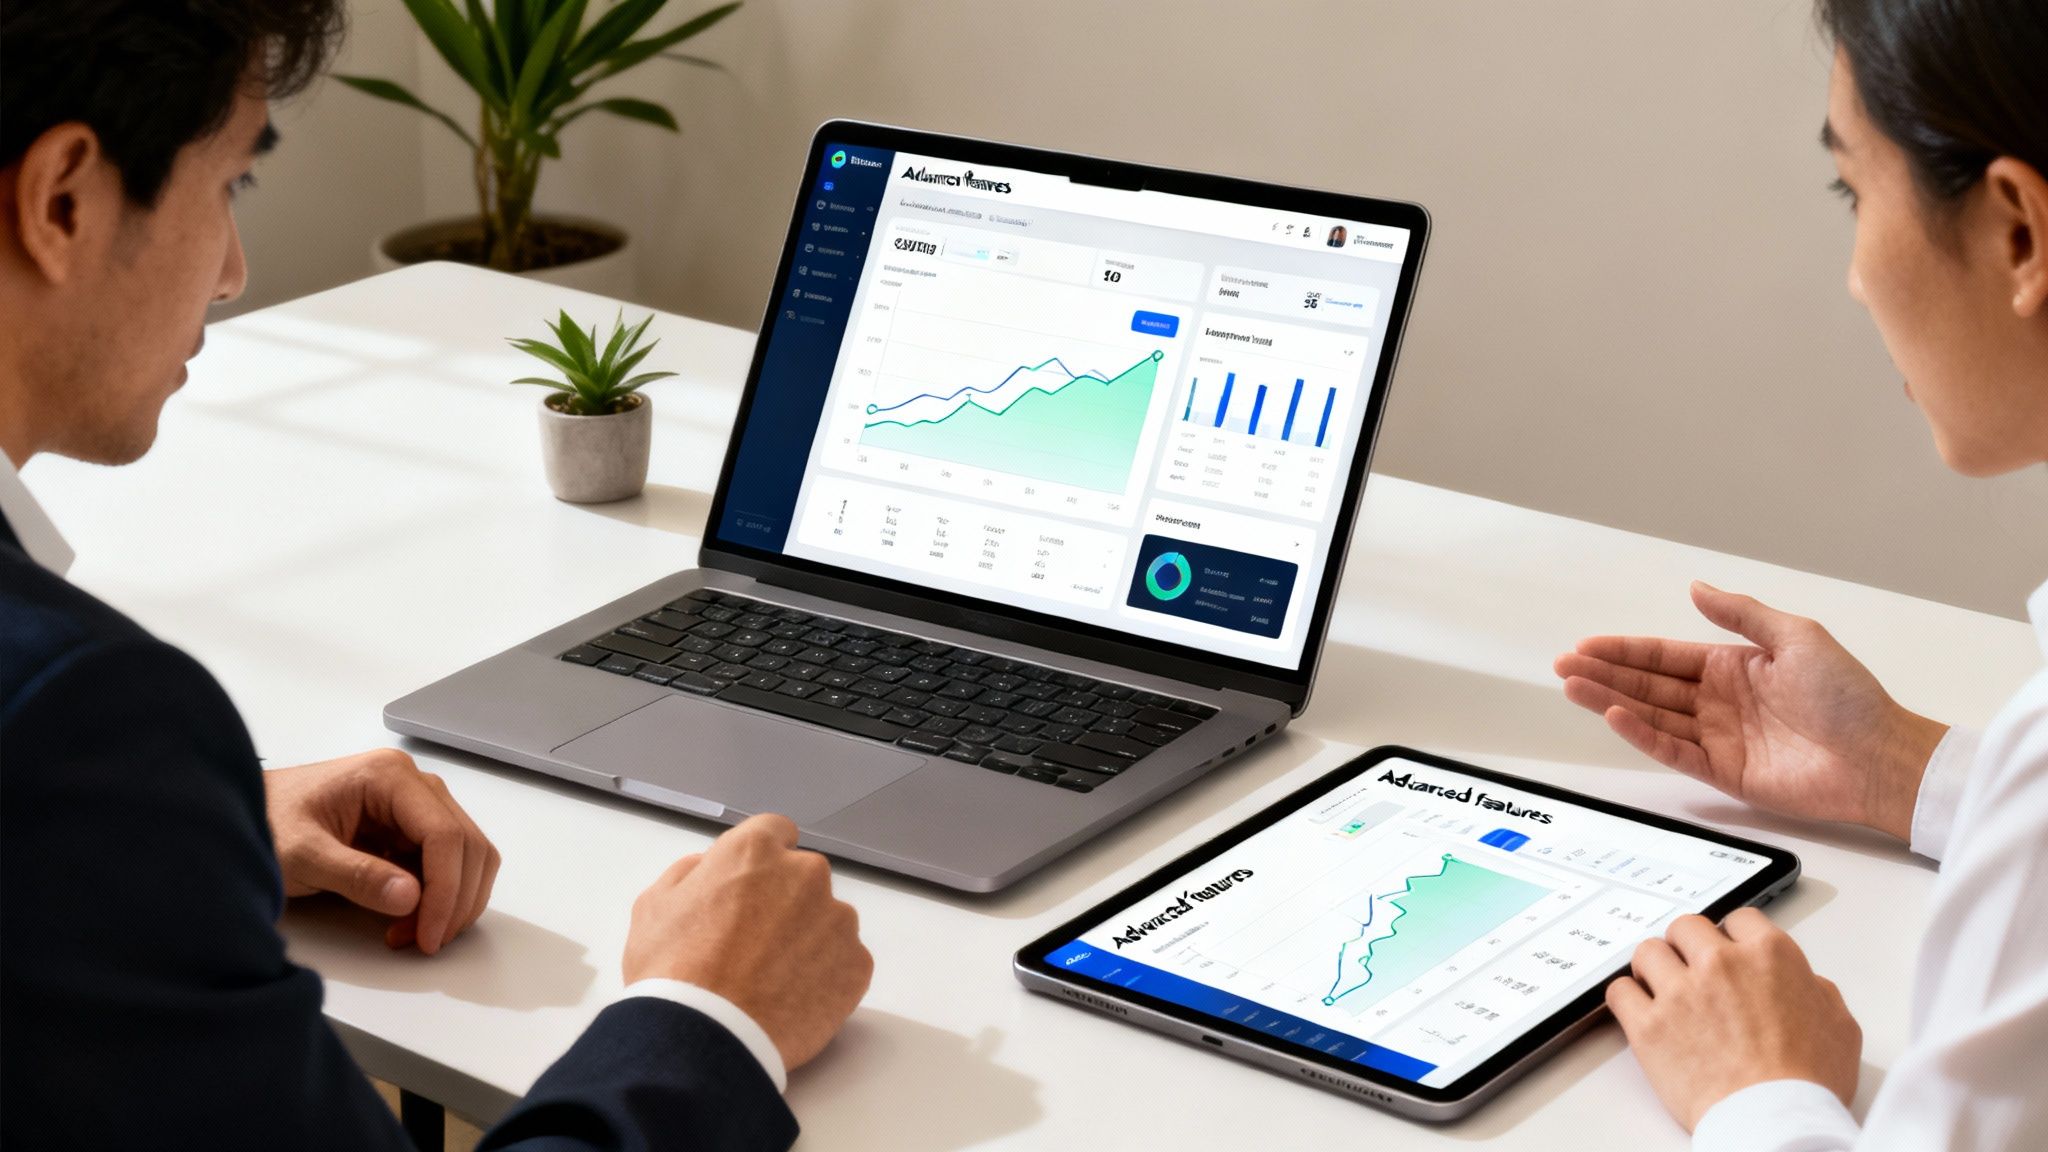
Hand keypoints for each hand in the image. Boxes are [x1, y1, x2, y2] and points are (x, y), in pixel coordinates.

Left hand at [265, 749, 500, 953]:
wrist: (242, 816)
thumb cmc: (266, 824)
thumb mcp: (301, 854)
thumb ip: (355, 875)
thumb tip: (410, 897)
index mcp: (390, 777)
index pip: (444, 834)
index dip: (446, 890)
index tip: (429, 934)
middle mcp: (414, 785)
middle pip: (468, 845)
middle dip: (455, 900)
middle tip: (425, 942)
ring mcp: (416, 806)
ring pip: (467, 856)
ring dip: (453, 901)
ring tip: (413, 934)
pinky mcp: (411, 829)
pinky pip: (446, 865)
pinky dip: (440, 898)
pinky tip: (407, 920)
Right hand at [623, 813, 871, 1072]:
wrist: (706, 1040)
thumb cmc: (673, 973)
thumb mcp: (653, 908)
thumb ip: (687, 874)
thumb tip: (706, 868)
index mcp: (755, 851)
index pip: (774, 832)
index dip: (760, 861)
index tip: (751, 886)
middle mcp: (805, 875)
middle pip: (802, 877)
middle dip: (784, 901)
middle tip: (752, 943)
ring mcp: (837, 920)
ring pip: (827, 919)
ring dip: (807, 939)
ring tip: (770, 978)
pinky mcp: (857, 964)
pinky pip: (844, 961)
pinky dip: (825, 975)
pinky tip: (791, 998)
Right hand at [1555, 580, 1947, 838]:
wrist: (1879, 757)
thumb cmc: (1850, 697)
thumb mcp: (1796, 637)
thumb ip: (1742, 615)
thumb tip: (1697, 588)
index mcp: (1735, 666)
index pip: (1666, 656)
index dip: (1625, 650)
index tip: (1588, 645)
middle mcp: (1720, 701)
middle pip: (1649, 685)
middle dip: (1605, 673)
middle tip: (1565, 665)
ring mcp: (1719, 737)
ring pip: (1652, 716)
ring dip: (1612, 701)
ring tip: (1574, 687)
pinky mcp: (1724, 772)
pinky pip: (1673, 750)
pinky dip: (1642, 735)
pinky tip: (1616, 716)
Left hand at [1607, 910, 1860, 1130]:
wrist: (1775, 1123)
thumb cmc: (1809, 1083)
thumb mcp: (1840, 1026)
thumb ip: (1817, 991)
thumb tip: (1804, 983)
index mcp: (1769, 956)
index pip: (1738, 918)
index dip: (1733, 936)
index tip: (1728, 951)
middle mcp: (1721, 964)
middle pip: (1686, 927)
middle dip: (1689, 946)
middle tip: (1692, 969)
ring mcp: (1680, 992)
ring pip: (1649, 952)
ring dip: (1654, 967)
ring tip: (1662, 987)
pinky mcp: (1648, 1025)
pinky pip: (1620, 991)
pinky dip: (1627, 998)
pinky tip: (1640, 1010)